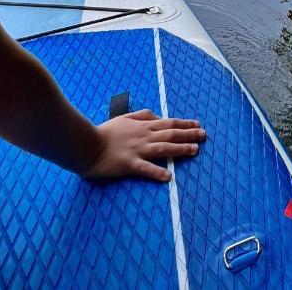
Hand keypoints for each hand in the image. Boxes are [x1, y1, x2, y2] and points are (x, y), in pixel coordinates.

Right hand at [83, 109, 205, 181]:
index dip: (185, 124)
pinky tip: (169, 176)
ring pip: (163, 149)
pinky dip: (157, 172)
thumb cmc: (105, 132)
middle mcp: (144, 136)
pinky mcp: (128, 164)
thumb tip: (156, 115)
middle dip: (189, 135)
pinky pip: (145, 168)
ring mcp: (137, 150)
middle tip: (204, 135)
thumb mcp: (124, 118)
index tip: (198, 125)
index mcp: (143, 126)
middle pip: (170, 134)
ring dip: (180, 150)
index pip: (168, 123)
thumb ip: (141, 115)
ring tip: (195, 151)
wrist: (86, 144)